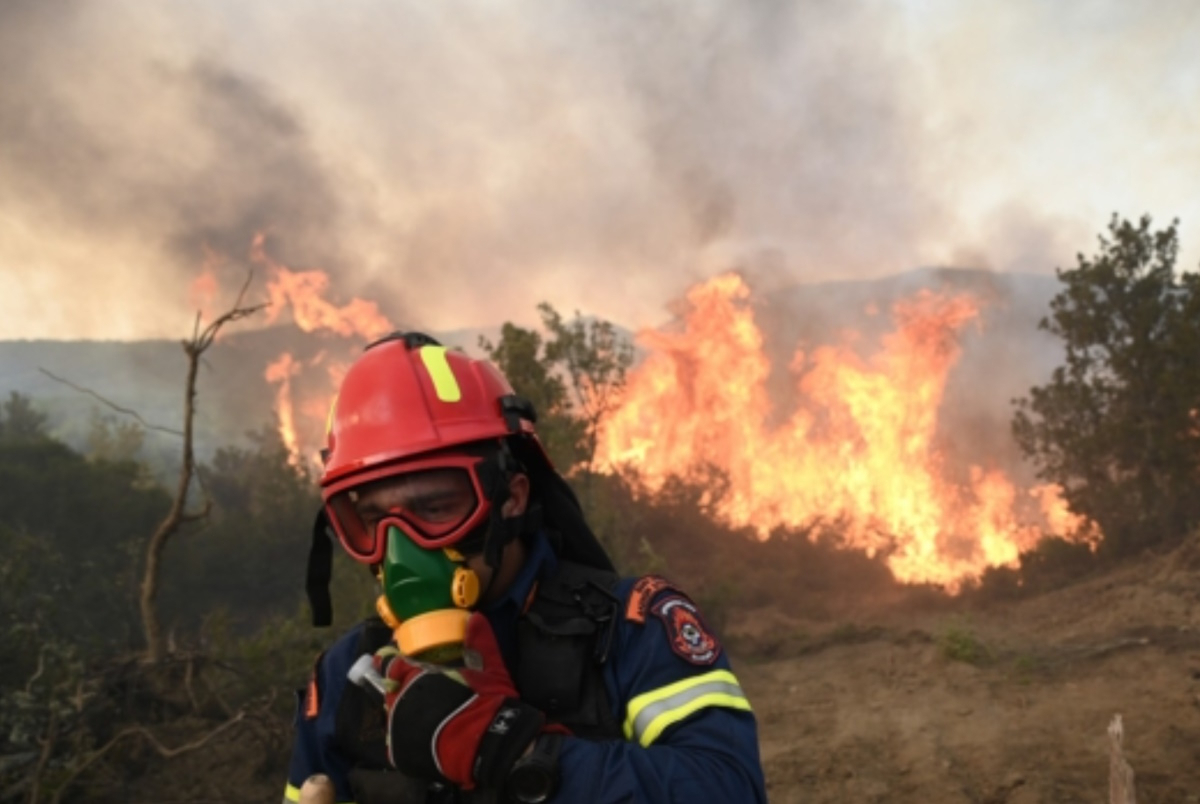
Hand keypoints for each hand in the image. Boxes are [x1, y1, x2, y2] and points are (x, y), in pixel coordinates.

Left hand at [377, 612, 543, 790]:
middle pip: (392, 690)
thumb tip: (477, 617)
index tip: (397, 659)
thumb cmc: (486, 701)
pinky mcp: (399, 752)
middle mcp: (400, 701)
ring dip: (405, 711)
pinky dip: (407, 736)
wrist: (490, 743)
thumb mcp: (488, 667)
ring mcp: (397, 728)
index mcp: (416, 677)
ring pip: (393, 714)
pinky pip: (396, 740)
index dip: (394, 660)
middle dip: (402, 687)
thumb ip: (480, 642)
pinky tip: (423, 735)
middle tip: (421, 691)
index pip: (393, 664)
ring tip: (425, 715)